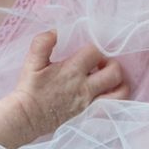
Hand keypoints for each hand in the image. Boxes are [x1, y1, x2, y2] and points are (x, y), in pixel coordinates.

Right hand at [0, 32, 124, 147]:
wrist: (27, 117)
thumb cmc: (30, 88)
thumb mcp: (31, 62)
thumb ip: (42, 43)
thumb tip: (56, 31)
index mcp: (72, 71)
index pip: (95, 52)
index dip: (95, 49)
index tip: (88, 53)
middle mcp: (85, 87)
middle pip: (114, 72)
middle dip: (111, 64)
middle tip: (101, 64)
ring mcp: (90, 103)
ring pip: (120, 91)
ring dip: (119, 82)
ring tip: (108, 79)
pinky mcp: (91, 115)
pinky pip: (114, 107)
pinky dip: (117, 98)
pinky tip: (108, 93)